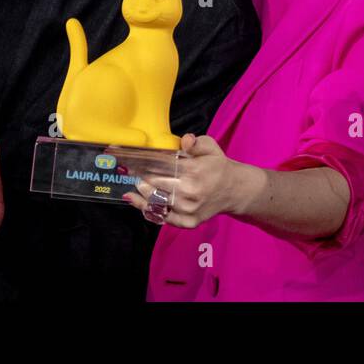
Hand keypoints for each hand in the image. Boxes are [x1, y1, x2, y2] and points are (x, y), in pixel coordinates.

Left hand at [125, 133, 254, 228]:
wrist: (234, 190)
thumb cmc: (218, 166)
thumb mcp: (211, 147)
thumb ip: (196, 142)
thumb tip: (184, 141)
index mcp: (195, 171)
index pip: (162, 167)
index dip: (144, 163)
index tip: (131, 160)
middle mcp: (191, 192)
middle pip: (155, 185)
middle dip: (140, 177)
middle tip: (129, 171)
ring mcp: (189, 210)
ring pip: (156, 202)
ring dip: (141, 193)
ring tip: (133, 185)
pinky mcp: (189, 222)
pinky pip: (163, 218)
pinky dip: (148, 210)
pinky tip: (137, 201)